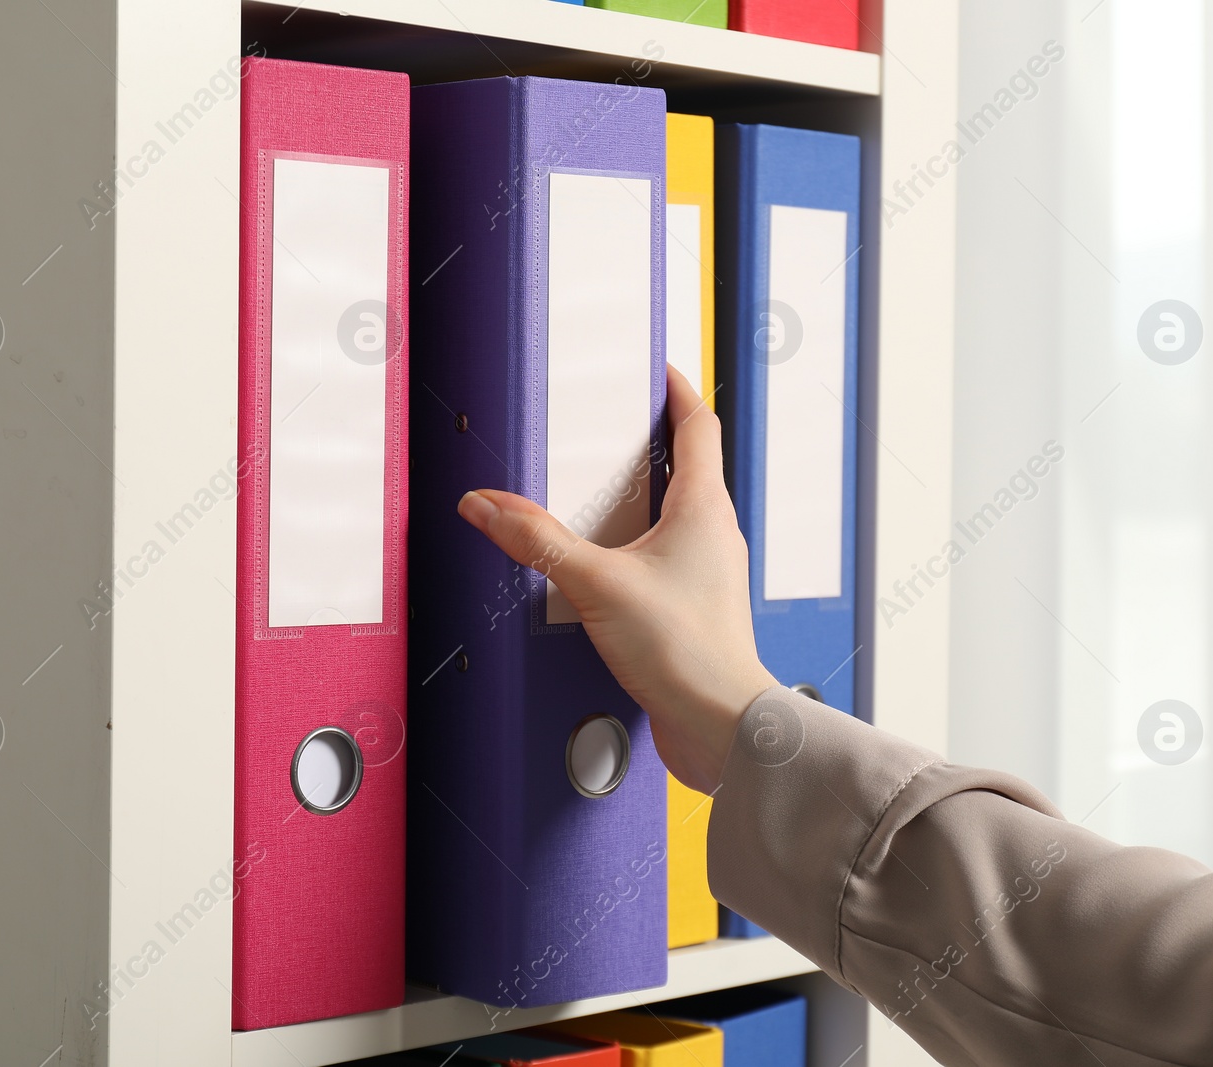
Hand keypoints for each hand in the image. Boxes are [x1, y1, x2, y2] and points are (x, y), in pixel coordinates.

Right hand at [456, 363, 777, 792]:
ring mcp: (707, 574)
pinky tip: (601, 569)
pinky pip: (664, 563)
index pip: (699, 426)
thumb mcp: (597, 585)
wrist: (723, 726)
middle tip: (615, 425)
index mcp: (705, 508)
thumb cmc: (689, 655)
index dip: (677, 391)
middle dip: (651, 443)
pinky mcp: (694, 611)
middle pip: (688, 468)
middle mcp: (714, 535)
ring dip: (642, 500)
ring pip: (676, 518)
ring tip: (597, 493)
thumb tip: (489, 506)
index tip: (657, 370)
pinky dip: (634, 551)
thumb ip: (538, 541)